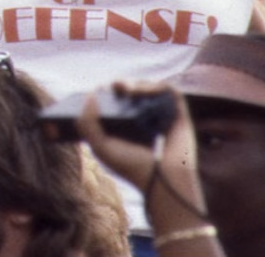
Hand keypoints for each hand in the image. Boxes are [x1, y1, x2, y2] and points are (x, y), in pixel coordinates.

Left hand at [75, 82, 206, 223]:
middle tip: (112, 86)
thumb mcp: (101, 148)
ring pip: (148, 87)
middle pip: (133, 91)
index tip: (99, 89)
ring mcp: (162, 114)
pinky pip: (167, 90)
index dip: (108, 93)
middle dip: (121, 85)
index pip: (118, 102)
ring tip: (124, 88)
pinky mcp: (177, 111)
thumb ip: (87, 123)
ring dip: (135, 83)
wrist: (163, 181)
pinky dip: (153, 87)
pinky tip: (142, 92)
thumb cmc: (133, 168)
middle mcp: (145, 119)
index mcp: (128, 127)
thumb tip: (90, 94)